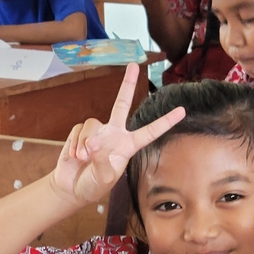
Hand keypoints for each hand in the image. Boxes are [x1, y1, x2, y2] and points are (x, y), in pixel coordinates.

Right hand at [50, 62, 183, 204]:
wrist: (71, 188)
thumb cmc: (93, 186)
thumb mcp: (103, 179)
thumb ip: (101, 160)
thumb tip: (94, 142)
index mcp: (127, 146)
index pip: (150, 132)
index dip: (165, 122)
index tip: (182, 111)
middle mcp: (114, 134)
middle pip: (121, 104)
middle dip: (127, 84)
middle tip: (134, 65)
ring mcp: (97, 132)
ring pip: (93, 125)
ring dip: (86, 144)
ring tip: (83, 159)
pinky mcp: (81, 132)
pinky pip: (79, 131)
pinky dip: (75, 145)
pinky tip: (74, 157)